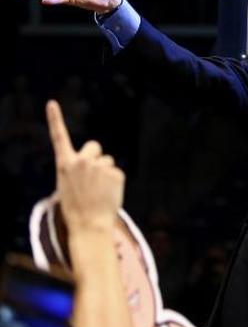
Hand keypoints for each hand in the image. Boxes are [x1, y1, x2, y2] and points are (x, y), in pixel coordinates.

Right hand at [47, 99, 123, 232]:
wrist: (89, 224)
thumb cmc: (76, 207)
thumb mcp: (67, 184)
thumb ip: (76, 168)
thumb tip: (89, 163)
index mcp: (65, 164)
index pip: (59, 137)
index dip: (55, 119)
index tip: (52, 103)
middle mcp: (81, 161)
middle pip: (94, 146)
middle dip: (95, 157)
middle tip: (92, 178)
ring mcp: (100, 165)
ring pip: (107, 160)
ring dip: (105, 171)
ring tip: (99, 189)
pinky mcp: (115, 172)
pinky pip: (116, 171)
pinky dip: (114, 181)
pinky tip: (108, 193)